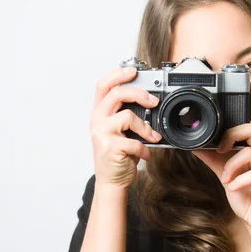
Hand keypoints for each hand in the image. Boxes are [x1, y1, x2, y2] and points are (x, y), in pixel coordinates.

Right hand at [89, 66, 162, 190]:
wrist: (111, 181)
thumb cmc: (118, 155)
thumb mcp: (120, 131)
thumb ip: (126, 114)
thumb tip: (150, 101)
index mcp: (99, 113)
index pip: (103, 86)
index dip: (117, 74)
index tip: (133, 70)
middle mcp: (97, 121)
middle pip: (117, 94)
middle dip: (139, 93)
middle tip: (154, 101)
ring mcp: (102, 134)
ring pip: (128, 116)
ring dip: (146, 127)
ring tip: (152, 137)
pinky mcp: (110, 148)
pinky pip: (135, 141)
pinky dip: (146, 149)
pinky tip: (146, 154)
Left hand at [193, 82, 250, 233]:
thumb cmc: (247, 197)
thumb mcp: (225, 174)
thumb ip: (213, 159)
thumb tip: (195, 146)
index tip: (250, 85)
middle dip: (231, 137)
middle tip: (220, 150)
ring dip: (233, 165)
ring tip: (227, 179)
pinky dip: (241, 180)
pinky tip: (235, 187)